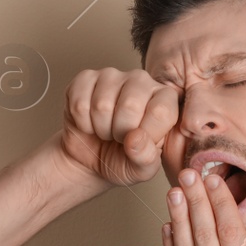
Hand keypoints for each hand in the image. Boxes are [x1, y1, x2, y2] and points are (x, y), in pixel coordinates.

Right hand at [59, 68, 181, 186]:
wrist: (90, 159)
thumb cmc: (123, 160)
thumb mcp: (141, 169)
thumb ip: (146, 157)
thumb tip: (136, 138)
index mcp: (165, 99)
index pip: (162, 111)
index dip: (147, 135)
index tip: (140, 143)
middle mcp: (142, 80)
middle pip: (130, 105)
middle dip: (120, 132)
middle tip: (120, 137)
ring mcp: (112, 76)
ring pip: (102, 104)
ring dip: (100, 128)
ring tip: (106, 130)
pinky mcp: (85, 78)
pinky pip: (80, 103)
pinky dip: (82, 122)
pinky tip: (89, 122)